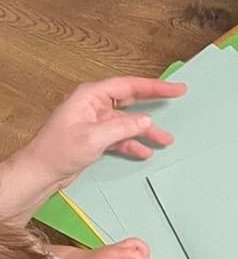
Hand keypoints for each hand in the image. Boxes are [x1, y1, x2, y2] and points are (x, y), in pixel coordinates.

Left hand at [27, 76, 185, 188]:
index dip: (154, 86)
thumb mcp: (93, 137)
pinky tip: (144, 151)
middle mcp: (94, 105)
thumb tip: (146, 120)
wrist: (41, 172)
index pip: (129, 86)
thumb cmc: (57, 151)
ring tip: (165, 140)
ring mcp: (96, 121)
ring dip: (146, 131)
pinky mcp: (96, 137)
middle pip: (131, 99)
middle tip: (176, 97)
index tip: (175, 88)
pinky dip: (133, 143)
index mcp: (91, 96)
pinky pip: (121, 136)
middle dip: (154, 103)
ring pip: (128, 122)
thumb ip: (122, 127)